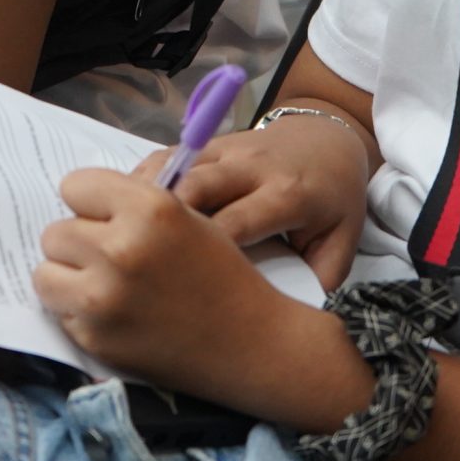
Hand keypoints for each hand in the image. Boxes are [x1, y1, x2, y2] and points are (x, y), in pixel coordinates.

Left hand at [35, 169, 315, 405]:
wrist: (250, 343)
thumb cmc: (220, 273)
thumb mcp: (186, 216)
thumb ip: (131, 203)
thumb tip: (78, 199)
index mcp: (148, 208)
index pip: (73, 186)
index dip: (89, 203)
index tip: (104, 217)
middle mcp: (120, 249)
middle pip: (54, 232)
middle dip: (78, 244)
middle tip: (108, 259)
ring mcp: (103, 298)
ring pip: (44, 274)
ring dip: (67, 279)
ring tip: (101, 286)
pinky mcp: (94, 339)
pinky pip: (61, 313)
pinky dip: (79, 315)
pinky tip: (116, 317)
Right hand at [126, 117, 371, 289]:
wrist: (331, 143)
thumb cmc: (334, 201)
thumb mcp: (342, 245)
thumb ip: (319, 280)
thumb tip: (285, 317)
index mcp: (288, 195)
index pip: (236, 223)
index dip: (204, 252)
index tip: (178, 285)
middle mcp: (253, 167)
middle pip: (196, 188)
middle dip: (161, 222)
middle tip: (134, 259)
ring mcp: (228, 150)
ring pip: (174, 168)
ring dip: (142, 200)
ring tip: (117, 235)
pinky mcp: (209, 143)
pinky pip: (167, 158)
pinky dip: (142, 182)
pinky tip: (123, 211)